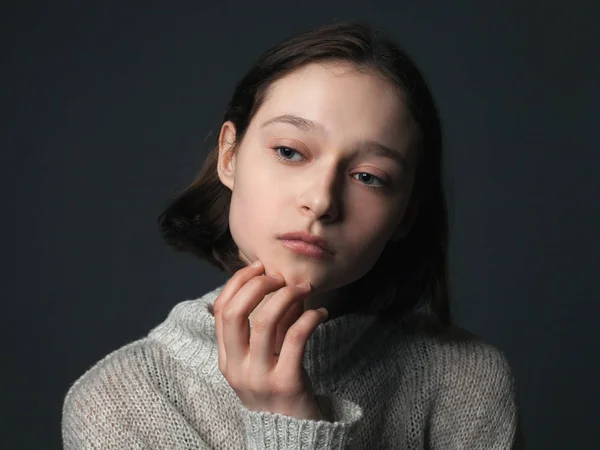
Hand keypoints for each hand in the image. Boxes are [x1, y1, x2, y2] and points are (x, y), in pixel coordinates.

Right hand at [213, 260, 328, 420]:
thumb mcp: (264, 358)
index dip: (237, 282)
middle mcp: (237, 367)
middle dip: (257, 285)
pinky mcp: (287, 383)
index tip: (258, 267)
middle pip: (235, 312)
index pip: (221, 310)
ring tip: (305, 289)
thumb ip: (268, 326)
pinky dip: (310, 318)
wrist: (291, 435)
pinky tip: (321, 313)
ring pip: (265, 322)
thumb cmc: (278, 389)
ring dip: (286, 297)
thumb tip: (281, 286)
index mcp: (226, 359)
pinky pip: (296, 338)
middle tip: (280, 277)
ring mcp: (260, 377)